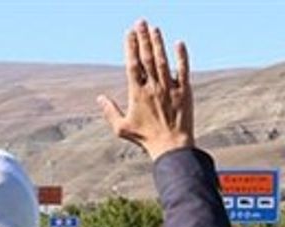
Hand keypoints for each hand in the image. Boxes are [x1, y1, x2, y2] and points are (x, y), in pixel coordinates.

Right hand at [98, 19, 194, 159]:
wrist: (171, 146)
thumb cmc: (145, 139)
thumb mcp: (121, 128)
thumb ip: (109, 111)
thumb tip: (99, 98)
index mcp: (137, 94)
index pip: (133, 65)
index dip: (131, 47)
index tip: (129, 34)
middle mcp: (153, 87)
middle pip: (147, 58)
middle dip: (143, 38)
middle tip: (141, 22)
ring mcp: (170, 88)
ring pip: (163, 60)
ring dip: (158, 43)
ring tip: (155, 28)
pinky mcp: (185, 91)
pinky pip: (183, 70)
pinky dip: (182, 56)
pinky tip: (179, 43)